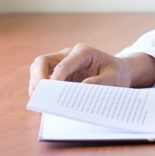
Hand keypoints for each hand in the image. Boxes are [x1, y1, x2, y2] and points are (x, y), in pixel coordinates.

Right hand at [28, 45, 154, 95]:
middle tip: (39, 96)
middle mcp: (68, 54)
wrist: (119, 72)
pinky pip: (43, 79)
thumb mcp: (114, 79)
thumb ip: (99, 83)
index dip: (55, 79)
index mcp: (83, 52)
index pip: (63, 64)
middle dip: (37, 78)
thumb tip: (80, 90)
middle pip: (42, 61)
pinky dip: (40, 90)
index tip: (52, 93)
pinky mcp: (58, 73)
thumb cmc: (117, 73)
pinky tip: (43, 103)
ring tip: (39, 102)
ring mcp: (61, 63)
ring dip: (35, 85)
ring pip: (38, 69)